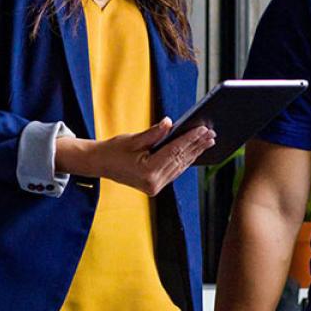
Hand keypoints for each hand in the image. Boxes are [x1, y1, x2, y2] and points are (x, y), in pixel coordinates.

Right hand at [56, 118, 215, 195]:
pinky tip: (194, 151)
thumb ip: (153, 133)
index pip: (174, 152)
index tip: (203, 129)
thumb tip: (170, 123)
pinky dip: (185, 160)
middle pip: (180, 160)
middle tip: (211, 133)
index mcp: (147, 172)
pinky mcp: (156, 186)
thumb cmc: (113, 150)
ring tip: (208, 141)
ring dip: (194, 153)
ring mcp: (156, 187)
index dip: (190, 139)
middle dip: (197, 146)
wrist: (99, 165)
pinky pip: (175, 171)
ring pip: (180, 167)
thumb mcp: (132, 139)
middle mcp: (154, 183)